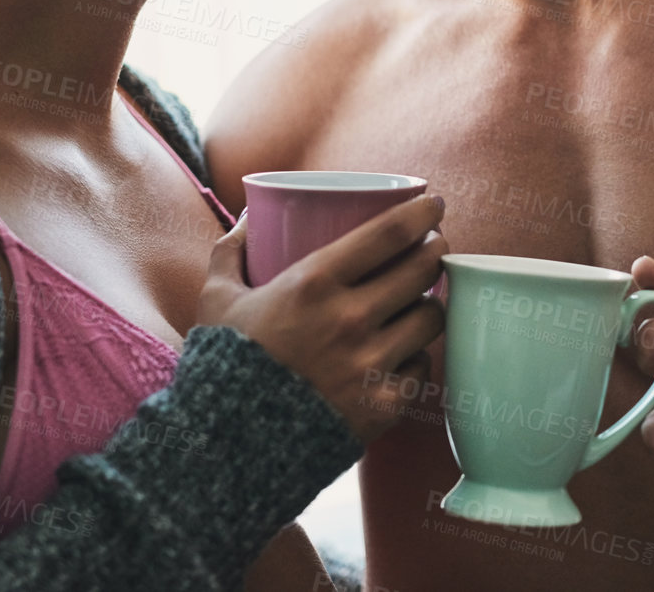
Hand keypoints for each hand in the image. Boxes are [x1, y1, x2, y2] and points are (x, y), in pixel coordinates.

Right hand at [199, 194, 447, 442]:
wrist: (226, 448)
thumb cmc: (223, 365)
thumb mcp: (217, 299)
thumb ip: (231, 252)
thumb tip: (250, 217)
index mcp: (314, 283)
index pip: (391, 233)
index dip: (422, 213)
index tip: (433, 204)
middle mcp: (350, 320)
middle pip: (424, 269)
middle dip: (436, 251)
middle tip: (434, 247)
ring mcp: (371, 365)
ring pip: (431, 317)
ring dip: (431, 302)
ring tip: (422, 298)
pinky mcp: (383, 405)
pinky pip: (422, 368)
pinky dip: (415, 356)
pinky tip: (405, 350)